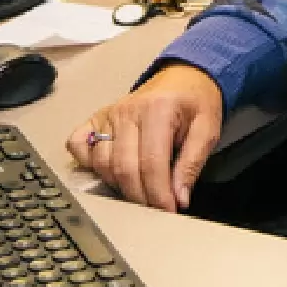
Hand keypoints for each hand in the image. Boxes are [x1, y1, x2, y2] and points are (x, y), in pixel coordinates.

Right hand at [66, 63, 222, 213]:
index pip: (151, 163)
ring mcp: (108, 114)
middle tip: (156, 208)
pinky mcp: (97, 118)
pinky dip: (89, 163)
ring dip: (118, 185)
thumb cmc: (196, 101)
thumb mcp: (207, 129)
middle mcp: (127, 111)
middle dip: (140, 196)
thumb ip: (192, 164)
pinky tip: (109, 171)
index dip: (158, 194)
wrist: (185, 76)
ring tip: (140, 191)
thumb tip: (179, 198)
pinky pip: (79, 145)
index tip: (168, 210)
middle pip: (123, 168)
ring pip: (101, 163)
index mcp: (158, 110)